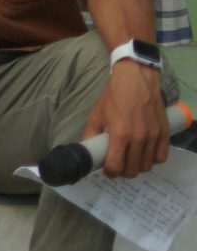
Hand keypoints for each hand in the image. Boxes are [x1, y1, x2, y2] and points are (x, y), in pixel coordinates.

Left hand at [85, 61, 169, 177]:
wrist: (136, 79)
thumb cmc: (113, 96)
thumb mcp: (96, 113)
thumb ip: (91, 133)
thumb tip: (87, 148)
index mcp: (120, 135)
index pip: (116, 166)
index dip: (110, 172)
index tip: (107, 170)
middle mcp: (138, 138)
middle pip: (133, 170)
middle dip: (123, 171)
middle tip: (118, 165)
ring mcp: (153, 136)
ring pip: (147, 165)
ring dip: (138, 166)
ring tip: (131, 159)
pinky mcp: (164, 133)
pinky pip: (161, 156)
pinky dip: (153, 159)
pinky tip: (145, 154)